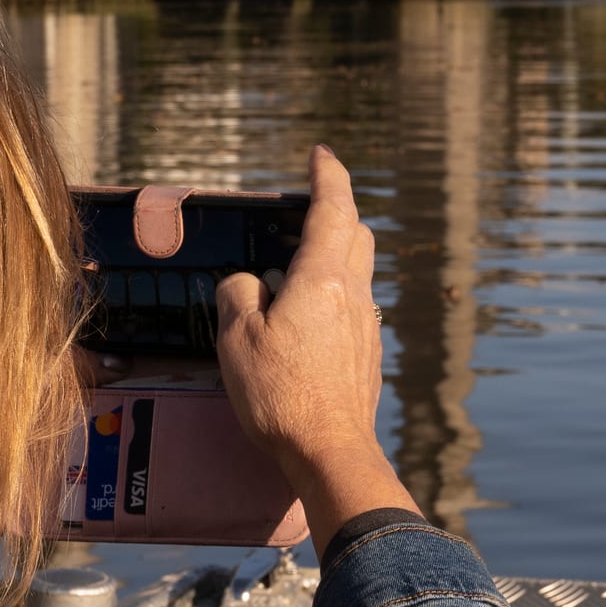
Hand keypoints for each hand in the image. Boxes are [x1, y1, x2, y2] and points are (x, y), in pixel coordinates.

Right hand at [213, 147, 415, 542]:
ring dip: (331, 259)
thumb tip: (251, 282)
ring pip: (357, 272)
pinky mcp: (367, 355)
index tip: (321, 154)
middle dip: (336, 213)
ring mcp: (366, 326)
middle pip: (357, 234)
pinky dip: (331, 298)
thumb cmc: (280, 395)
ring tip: (290, 276)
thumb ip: (239, 293)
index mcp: (323, 279)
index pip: (332, 209)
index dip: (327, 175)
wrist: (330, 452)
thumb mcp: (238, 338)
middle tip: (302, 214)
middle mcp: (354, 295)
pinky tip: (302, 325)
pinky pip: (352, 309)